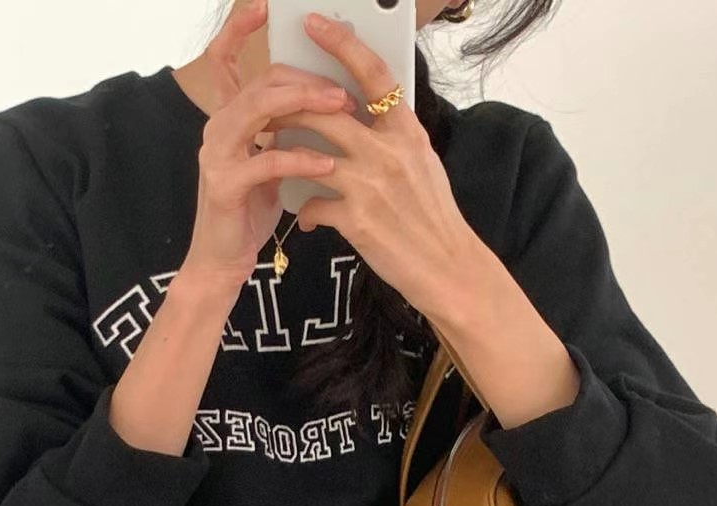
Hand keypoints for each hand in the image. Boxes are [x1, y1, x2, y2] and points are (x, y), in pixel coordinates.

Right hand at [183, 0, 360, 292]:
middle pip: (261, 81)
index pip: (225, 61)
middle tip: (344, 89)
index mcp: (229, 119)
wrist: (222, 261)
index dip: (239, 30)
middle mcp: (218, 128)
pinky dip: (300, 159)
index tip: (263, 7)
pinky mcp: (224, 185)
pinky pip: (266, 160)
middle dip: (306, 79)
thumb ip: (282, 130)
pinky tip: (327, 165)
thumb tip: (321, 100)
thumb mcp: (269, 162)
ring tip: (342, 110)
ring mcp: (217, 154)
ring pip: (259, 109)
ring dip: (305, 105)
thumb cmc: (250, 212)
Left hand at [259, 11, 479, 316]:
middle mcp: (389, 151)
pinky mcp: (357, 219)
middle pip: (325, 110)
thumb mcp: (423, 166)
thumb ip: (394, 139)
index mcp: (407, 132)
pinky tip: (308, 219)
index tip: (314, 25)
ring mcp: (371, 184)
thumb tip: (368, 118)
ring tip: (274, 158)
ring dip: (285, 155)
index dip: (341, 44)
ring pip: (309, 153)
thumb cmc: (433, 221)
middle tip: (269, 108)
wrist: (448, 269)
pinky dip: (306, 212)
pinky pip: (313, 205)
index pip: (372, 73)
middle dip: (290, 106)